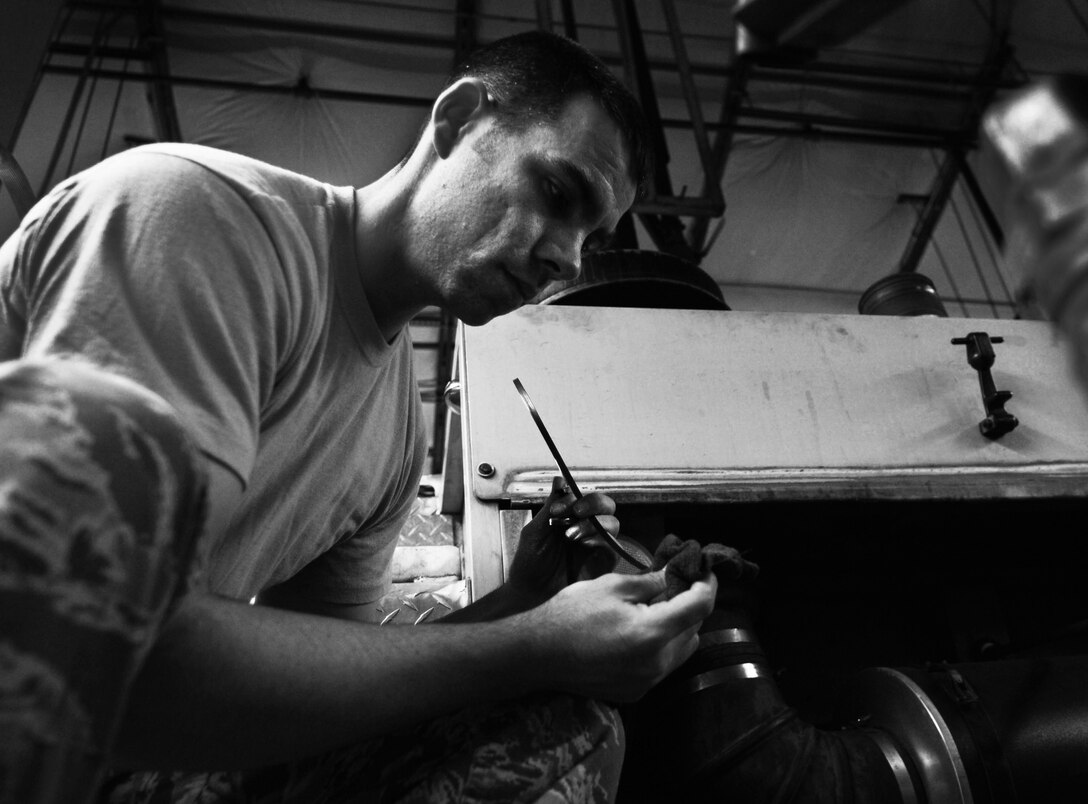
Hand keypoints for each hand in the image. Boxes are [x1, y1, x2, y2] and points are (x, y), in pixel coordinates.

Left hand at [505, 476, 619, 604]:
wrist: (530, 596)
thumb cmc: (529, 566)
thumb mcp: (535, 532)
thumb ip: (549, 507)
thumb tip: (560, 480)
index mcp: (569, 518)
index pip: (582, 498)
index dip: (573, 497)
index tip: (557, 508)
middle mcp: (586, 529)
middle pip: (606, 505)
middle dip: (593, 503)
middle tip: (575, 511)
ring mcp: (597, 546)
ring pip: (612, 523)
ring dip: (591, 524)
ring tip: (570, 535)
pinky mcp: (605, 563)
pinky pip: (612, 546)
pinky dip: (599, 541)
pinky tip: (582, 546)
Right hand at [519, 569, 717, 701]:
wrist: (538, 654)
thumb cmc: (571, 613)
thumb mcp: (611, 586)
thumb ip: (649, 582)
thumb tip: (671, 575)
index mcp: (652, 632)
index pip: (699, 607)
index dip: (707, 585)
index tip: (705, 571)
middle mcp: (656, 663)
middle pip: (694, 630)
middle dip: (691, 605)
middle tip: (677, 584)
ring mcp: (647, 682)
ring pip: (682, 650)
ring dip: (679, 627)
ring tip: (658, 608)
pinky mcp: (636, 693)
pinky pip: (663, 667)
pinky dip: (662, 647)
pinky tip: (641, 632)